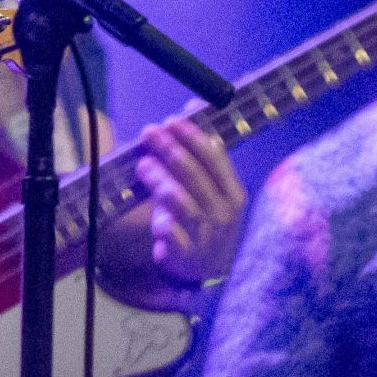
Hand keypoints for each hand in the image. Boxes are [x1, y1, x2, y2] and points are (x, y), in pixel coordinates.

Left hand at [129, 113, 245, 290]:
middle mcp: (223, 212)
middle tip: (149, 134)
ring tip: (143, 166)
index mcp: (233, 192)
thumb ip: (201, 152)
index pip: (215, 157)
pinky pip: (173, 235)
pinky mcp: (186, 255)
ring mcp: (206, 235)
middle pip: (195, 175)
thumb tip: (194, 105)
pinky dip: (163, 223)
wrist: (205, 270)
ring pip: (183, 202)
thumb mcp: (209, 187)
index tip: (171, 121)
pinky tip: (154, 215)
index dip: (191, 137)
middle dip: (170, 150)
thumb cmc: (204, 219)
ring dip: (161, 180)